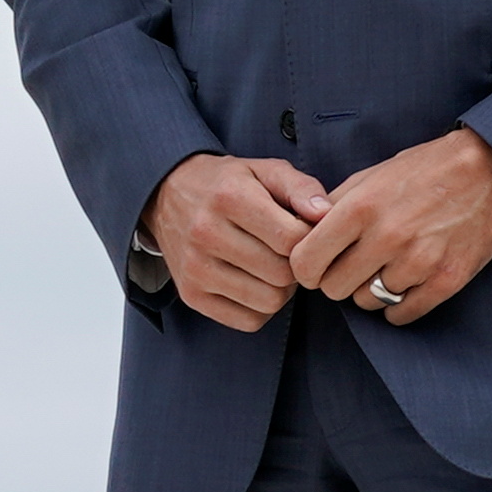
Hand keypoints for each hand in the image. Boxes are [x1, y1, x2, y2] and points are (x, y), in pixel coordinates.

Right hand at [140, 153, 331, 331]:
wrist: (166, 195)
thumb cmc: (227, 184)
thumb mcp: (265, 170)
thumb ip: (301, 187)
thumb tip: (325, 214)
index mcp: (230, 197)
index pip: (292, 240)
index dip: (308, 239)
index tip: (301, 232)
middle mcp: (206, 233)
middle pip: (282, 274)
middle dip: (295, 266)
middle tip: (287, 253)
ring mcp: (195, 268)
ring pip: (269, 301)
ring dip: (280, 289)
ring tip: (271, 268)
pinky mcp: (190, 294)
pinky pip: (249, 321)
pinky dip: (260, 308)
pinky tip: (254, 284)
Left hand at [289, 127, 491, 323]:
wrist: (490, 170)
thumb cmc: (424, 170)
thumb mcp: (370, 176)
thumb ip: (332, 207)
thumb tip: (301, 236)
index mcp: (361, 208)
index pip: (305, 262)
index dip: (304, 268)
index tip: (314, 266)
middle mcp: (387, 237)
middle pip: (334, 289)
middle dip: (336, 280)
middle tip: (350, 267)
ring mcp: (420, 262)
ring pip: (367, 302)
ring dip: (369, 291)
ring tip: (384, 268)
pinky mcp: (447, 280)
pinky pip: (402, 314)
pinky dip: (397, 307)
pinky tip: (403, 285)